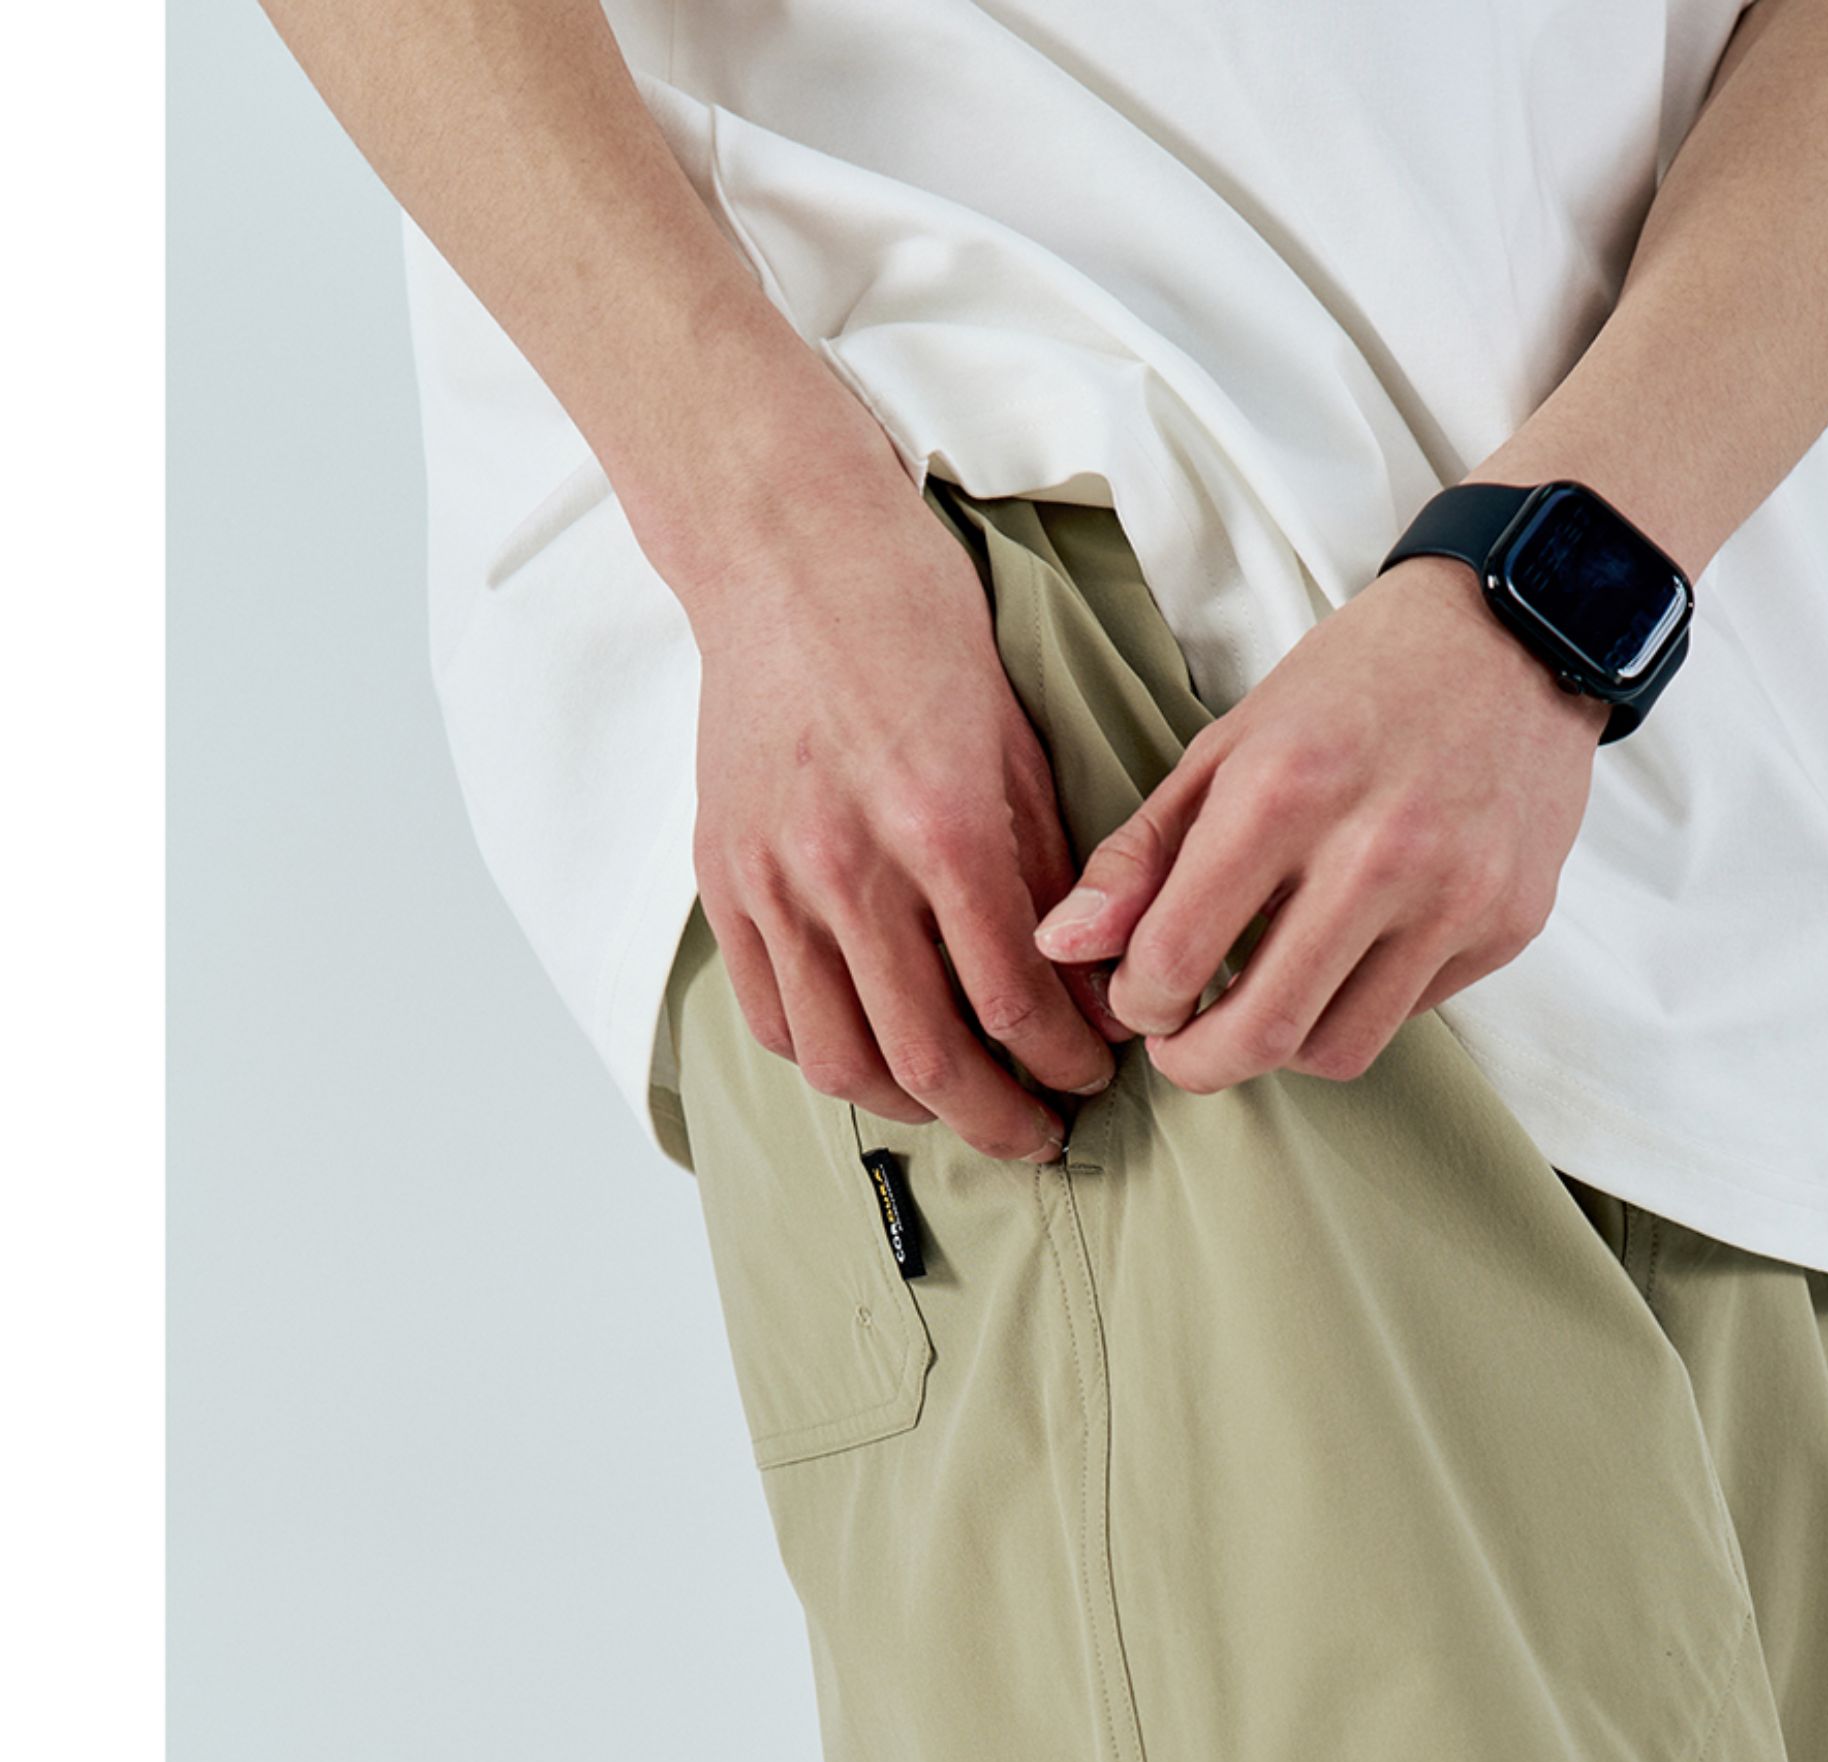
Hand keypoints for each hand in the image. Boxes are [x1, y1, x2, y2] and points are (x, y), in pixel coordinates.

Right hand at [682, 473, 1131, 1161]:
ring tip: (960, 1104)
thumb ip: (1049, 871)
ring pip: (841, 1060)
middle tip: (1040, 1135)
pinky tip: (875, 1057)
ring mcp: (772, 881)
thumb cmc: (914, 623)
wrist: (783, 549)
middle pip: (927, 1060)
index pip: (1012, 1002)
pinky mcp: (723, 881)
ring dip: (912, 1107)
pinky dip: (828, 1059)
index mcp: (938, 826)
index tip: (1093, 1077)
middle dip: (999, 1121)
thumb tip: (1087, 985)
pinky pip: (772, 1017)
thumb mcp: (1014, 740)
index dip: (1063, 1064)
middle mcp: (846, 868)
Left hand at [1032, 558, 1603, 1092]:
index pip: (1176, 959)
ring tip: (1263, 1003)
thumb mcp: (1230, 746)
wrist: (1514, 634)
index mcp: (1284, 792)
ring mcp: (1453, 896)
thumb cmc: (1357, 684)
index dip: (1139, 1003)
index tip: (1140, 997)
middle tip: (1181, 1049)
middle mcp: (1376, 852)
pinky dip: (1358, 1006)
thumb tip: (1063, 948)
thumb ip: (1140, 853)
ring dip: (1280, 1048)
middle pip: (1259, 1034)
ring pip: (1336, 1050)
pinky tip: (1347, 956)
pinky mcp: (1506, 924)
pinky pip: (1407, 1016)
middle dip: (1196, 1064)